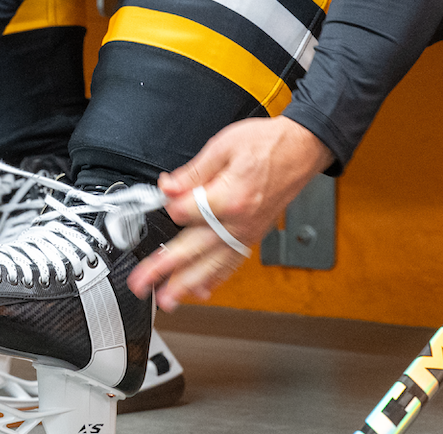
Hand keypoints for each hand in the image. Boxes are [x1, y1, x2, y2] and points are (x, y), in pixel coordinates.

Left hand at [128, 116, 333, 310]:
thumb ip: (194, 171)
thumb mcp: (225, 145)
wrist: (300, 149)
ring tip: (167, 299)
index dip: (169, 204)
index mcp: (231, 197)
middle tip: (142, 284)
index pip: (186, 213)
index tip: (161, 195)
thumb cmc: (268, 144)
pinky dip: (215, 278)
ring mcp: (247, 232)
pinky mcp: (252, 235)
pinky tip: (202, 290)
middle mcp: (239, 222)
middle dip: (165, 267)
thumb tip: (168, 187)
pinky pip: (232, 263)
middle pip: (195, 248)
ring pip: (212, 264)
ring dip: (187, 284)